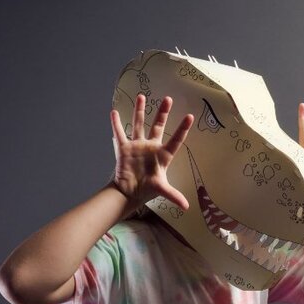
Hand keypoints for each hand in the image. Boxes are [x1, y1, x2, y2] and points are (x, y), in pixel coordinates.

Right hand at [110, 94, 193, 209]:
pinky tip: (114, 112)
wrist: (129, 192)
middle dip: (162, 113)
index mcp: (163, 155)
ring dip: (140, 111)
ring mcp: (137, 146)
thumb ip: (173, 195)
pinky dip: (116, 123)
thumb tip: (186, 207)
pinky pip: (119, 133)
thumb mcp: (162, 190)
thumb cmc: (147, 189)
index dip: (182, 129)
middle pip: (158, 126)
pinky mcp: (124, 148)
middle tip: (168, 98)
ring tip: (142, 96)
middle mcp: (151, 147)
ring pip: (139, 124)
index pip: (175, 139)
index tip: (189, 116)